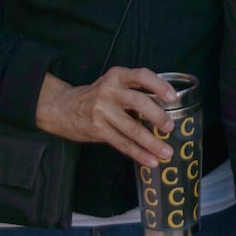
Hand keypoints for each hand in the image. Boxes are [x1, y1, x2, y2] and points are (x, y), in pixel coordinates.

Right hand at [33, 67, 176, 167]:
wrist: (62, 107)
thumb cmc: (96, 96)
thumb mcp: (113, 85)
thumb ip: (135, 92)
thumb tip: (164, 109)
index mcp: (118, 76)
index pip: (142, 76)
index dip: (159, 85)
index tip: (172, 96)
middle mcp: (109, 91)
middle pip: (138, 102)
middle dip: (158, 116)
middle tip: (170, 128)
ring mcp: (102, 111)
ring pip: (132, 128)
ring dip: (151, 142)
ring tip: (166, 152)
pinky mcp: (97, 129)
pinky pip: (122, 143)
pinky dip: (139, 153)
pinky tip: (150, 160)